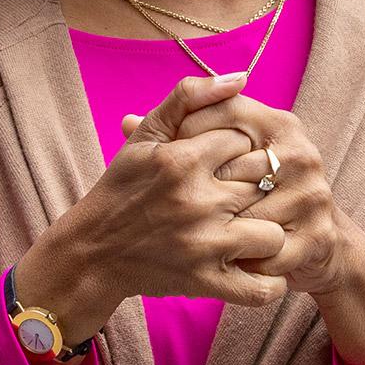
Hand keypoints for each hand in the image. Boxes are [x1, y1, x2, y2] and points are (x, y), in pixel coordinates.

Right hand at [10, 73, 287, 344]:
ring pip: (272, 233)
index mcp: (183, 160)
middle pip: (264, 182)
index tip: (228, 161)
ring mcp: (203, 245)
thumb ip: (190, 96)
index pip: (246, 141)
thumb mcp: (146, 135)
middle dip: (260, 186)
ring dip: (268, 231)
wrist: (92, 252)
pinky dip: (270, 281)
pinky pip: (262, 287)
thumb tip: (242, 77)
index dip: (242, 149)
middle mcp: (196, 201)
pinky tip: (258, 265)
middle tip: (245, 194)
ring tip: (253, 228)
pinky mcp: (205, 283)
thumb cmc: (122, 188)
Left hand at [166, 93, 352, 298]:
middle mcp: (300, 153)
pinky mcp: (315, 237)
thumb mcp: (226, 155)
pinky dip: (237, 261)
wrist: (316, 242)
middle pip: (229, 167)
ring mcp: (310, 195)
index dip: (184, 141)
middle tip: (171, 211)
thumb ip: (180, 130)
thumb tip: (126, 122)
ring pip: (244, 213)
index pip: (219, 116)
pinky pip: (261, 252)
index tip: (165, 166)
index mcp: (277, 123)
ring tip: (191, 238)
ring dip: (214, 231)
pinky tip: (221, 263)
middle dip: (197, 192)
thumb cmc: (256, 193)